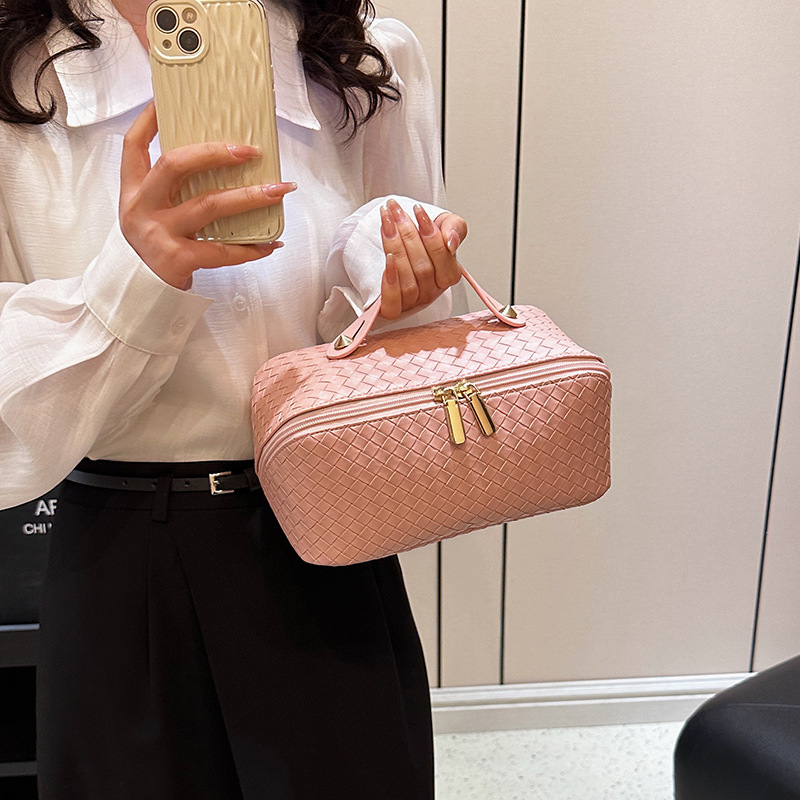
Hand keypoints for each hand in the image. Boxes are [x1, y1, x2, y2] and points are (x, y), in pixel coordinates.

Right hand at [119, 103, 295, 288]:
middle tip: (250, 151)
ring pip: (208, 205)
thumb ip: (171, 190)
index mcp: (133, 192)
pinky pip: (222, 250)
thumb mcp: (152, 214)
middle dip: (215, 153)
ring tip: (279, 190)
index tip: (167, 100)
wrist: (143, 296)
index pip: (134, 146)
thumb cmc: (157, 248)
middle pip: (175, 165)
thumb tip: (220, 161)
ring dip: (249, 196)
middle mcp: (141, 208)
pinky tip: (271, 242)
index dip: (150, 120)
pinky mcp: (177, 259)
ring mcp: (158, 233)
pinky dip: (251, 247)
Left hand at [379, 199, 466, 319]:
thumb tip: (451, 242)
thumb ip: (455, 228)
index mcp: (448, 275)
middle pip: (423, 267)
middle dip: (407, 234)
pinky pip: (393, 303)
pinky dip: (390, 282)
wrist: (398, 247)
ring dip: (395, 249)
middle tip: (395, 211)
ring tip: (386, 223)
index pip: (443, 257)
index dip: (431, 234)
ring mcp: (413, 302)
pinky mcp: (393, 309)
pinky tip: (387, 259)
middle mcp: (432, 291)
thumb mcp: (444, 226)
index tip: (417, 210)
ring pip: (407, 282)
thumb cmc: (422, 239)